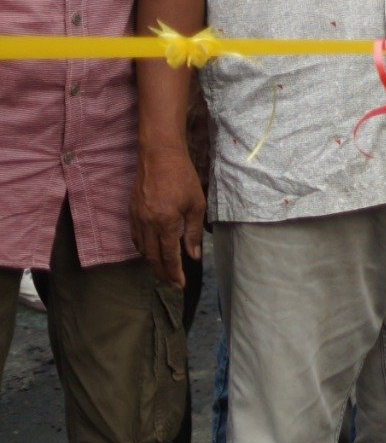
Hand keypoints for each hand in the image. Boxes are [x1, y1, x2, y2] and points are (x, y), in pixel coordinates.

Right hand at [131, 142, 204, 287]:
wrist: (159, 156)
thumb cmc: (183, 178)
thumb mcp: (196, 204)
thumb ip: (193, 232)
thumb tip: (193, 256)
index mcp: (166, 222)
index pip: (169, 256)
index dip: (174, 273)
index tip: (179, 285)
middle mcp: (147, 224)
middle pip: (152, 258)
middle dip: (162, 273)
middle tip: (171, 284)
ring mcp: (136, 219)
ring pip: (142, 250)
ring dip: (152, 263)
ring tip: (163, 271)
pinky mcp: (131, 213)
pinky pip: (135, 238)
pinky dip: (142, 249)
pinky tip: (150, 252)